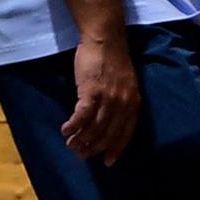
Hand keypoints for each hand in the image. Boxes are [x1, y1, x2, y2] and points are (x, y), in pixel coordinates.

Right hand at [62, 30, 142, 163]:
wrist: (105, 38)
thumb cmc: (113, 59)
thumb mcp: (126, 84)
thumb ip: (121, 102)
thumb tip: (108, 121)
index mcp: (133, 103)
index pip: (126, 134)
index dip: (116, 149)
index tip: (108, 161)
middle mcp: (123, 103)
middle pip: (107, 134)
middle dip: (93, 148)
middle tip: (81, 155)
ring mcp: (108, 97)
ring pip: (94, 128)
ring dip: (81, 140)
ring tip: (71, 145)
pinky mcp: (91, 90)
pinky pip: (81, 116)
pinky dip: (73, 126)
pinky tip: (65, 130)